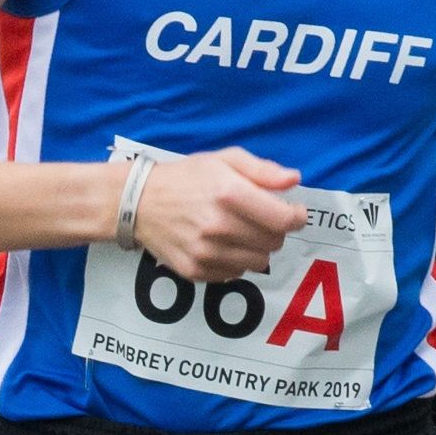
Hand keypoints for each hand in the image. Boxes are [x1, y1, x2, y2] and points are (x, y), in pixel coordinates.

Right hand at [127, 148, 306, 280]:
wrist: (138, 202)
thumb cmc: (187, 177)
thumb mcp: (224, 160)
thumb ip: (262, 170)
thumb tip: (294, 180)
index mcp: (229, 194)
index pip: (283, 220)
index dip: (297, 217)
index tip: (294, 212)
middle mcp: (219, 226)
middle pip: (274, 243)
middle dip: (275, 231)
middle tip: (261, 219)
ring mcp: (206, 253)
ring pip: (258, 262)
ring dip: (257, 248)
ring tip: (241, 232)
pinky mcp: (196, 271)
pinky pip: (235, 274)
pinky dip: (236, 261)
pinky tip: (222, 245)